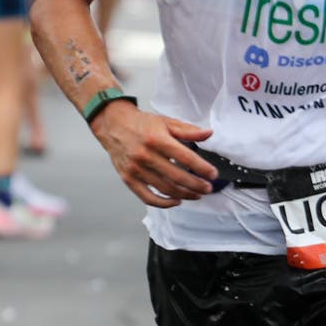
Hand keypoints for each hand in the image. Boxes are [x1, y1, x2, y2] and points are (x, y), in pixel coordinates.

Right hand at [91, 101, 217, 206]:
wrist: (113, 125)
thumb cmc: (140, 124)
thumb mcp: (166, 122)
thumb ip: (188, 130)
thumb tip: (208, 133)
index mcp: (157, 140)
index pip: (185, 158)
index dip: (202, 168)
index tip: (213, 174)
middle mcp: (145, 155)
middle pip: (177, 177)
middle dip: (196, 185)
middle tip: (207, 188)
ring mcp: (136, 169)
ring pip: (165, 189)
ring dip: (184, 194)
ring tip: (196, 194)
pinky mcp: (129, 179)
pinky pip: (148, 197)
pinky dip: (164, 203)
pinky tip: (176, 201)